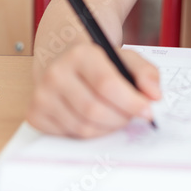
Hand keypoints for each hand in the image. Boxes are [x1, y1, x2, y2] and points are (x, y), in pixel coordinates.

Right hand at [28, 44, 160, 137]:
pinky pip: (68, 136)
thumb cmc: (99, 63)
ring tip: (116, 117)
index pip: (107, 84)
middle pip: (94, 110)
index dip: (131, 102)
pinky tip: (95, 120)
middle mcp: (56, 73)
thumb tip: (155, 96)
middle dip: (120, 118)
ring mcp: (42, 95)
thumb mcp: (125, 58)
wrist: (65, 60)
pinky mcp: (34, 114)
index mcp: (80, 54)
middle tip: (132, 116)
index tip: (148, 111)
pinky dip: (88, 133)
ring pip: (83, 128)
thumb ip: (146, 73)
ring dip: (107, 128)